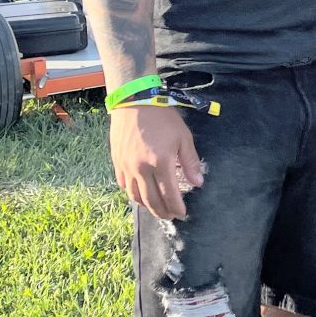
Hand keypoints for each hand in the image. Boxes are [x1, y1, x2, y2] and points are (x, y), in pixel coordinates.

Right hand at [110, 103, 204, 219]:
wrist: (134, 100)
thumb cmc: (162, 116)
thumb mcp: (183, 136)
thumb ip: (190, 162)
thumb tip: (198, 183)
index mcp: (160, 163)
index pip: (170, 194)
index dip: (177, 207)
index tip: (182, 213)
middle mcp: (141, 169)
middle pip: (152, 200)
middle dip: (162, 212)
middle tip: (170, 216)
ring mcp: (127, 166)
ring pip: (135, 196)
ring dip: (147, 206)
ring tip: (156, 209)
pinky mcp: (117, 161)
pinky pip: (123, 184)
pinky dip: (132, 193)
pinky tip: (139, 194)